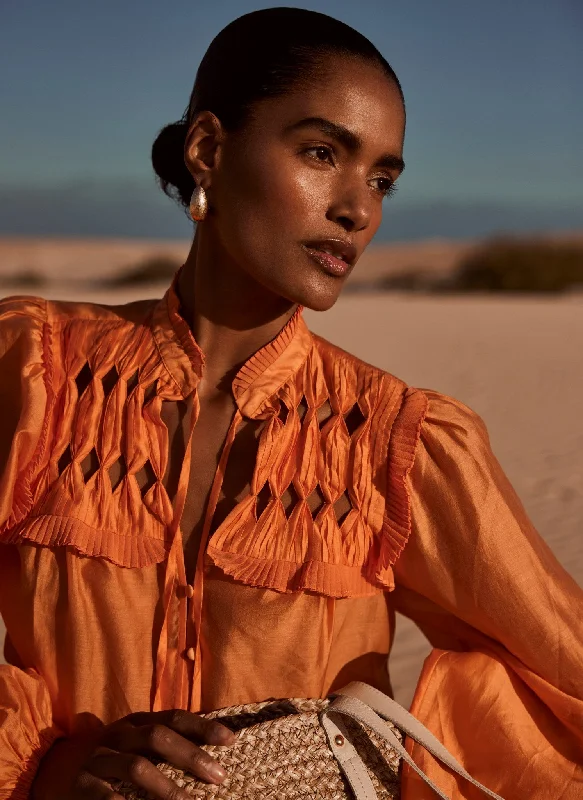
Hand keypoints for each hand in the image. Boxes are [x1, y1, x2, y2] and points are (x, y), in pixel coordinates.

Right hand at [33, 709, 235, 799]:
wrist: (55, 767)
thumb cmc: (112, 756)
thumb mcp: (136, 741)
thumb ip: (167, 741)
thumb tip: (217, 749)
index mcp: (136, 721)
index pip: (174, 717)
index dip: (203, 727)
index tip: (231, 741)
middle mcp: (119, 734)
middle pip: (158, 737)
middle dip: (191, 756)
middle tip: (218, 776)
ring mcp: (99, 758)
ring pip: (136, 766)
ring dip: (166, 787)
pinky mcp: (81, 784)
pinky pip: (107, 797)